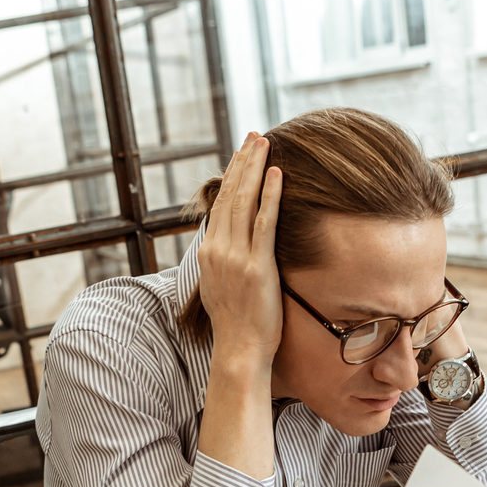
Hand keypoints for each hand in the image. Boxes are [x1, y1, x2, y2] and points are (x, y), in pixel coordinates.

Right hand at [197, 134, 283, 368]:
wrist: (239, 350)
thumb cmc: (236, 325)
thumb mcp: (222, 288)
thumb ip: (225, 263)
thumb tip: (231, 249)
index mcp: (209, 254)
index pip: (220, 205)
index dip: (232, 176)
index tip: (242, 154)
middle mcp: (218, 251)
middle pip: (230, 196)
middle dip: (243, 163)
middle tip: (254, 136)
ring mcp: (236, 258)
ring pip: (244, 203)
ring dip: (255, 170)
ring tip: (265, 144)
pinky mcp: (257, 266)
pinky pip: (264, 224)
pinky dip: (270, 196)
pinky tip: (277, 174)